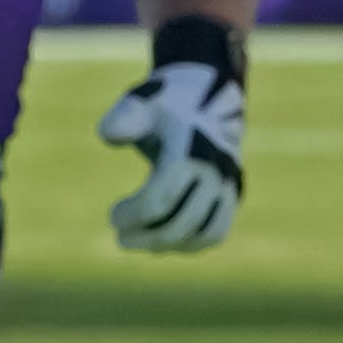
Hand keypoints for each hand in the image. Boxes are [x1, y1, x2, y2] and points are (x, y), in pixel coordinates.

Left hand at [97, 31, 244, 252]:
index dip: (133, 214)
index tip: (112, 216)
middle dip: (148, 237)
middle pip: (182, 223)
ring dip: (169, 245)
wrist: (206, 97)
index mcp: (190, 152)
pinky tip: (163, 242)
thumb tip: (110, 137)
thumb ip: (124, 117)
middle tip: (120, 237)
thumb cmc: (163, 102)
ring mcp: (228, 184)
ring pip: (204, 233)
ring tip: (139, 242)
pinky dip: (192, 243)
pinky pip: (217, 231)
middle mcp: (214, 171)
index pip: (161, 199)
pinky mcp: (232, 193)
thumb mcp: (141, 101)